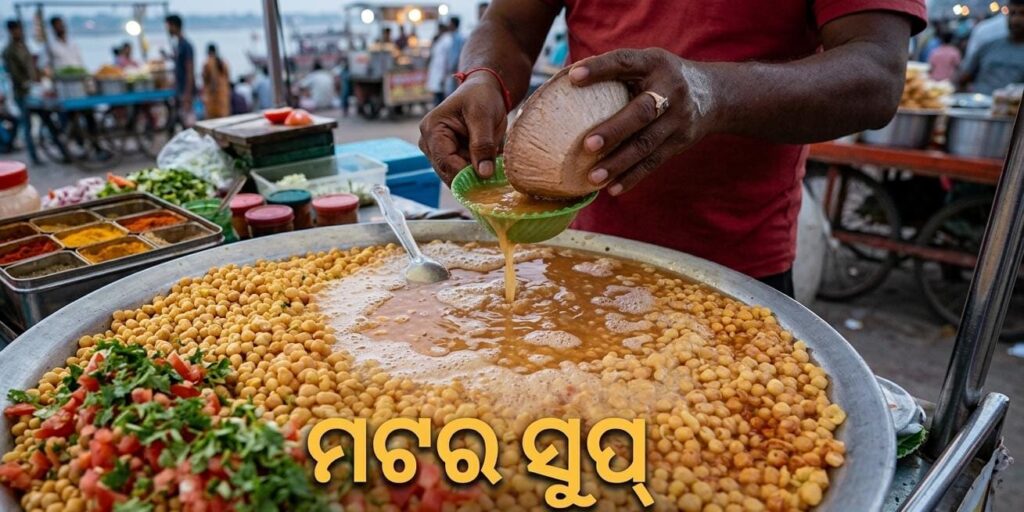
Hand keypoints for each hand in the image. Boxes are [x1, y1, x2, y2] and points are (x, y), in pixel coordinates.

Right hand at [419, 74, 507, 184]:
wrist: (483, 91)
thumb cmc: (481, 97)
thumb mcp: (483, 116)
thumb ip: (483, 144)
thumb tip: (484, 174)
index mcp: (432, 130)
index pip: (445, 162)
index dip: (466, 175)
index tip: (489, 181)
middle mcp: (429, 144)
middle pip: (448, 173)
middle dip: (472, 178)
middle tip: (496, 178)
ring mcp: (437, 153)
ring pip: (456, 177)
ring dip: (475, 177)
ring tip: (494, 167)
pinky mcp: (449, 158)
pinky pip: (462, 174)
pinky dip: (476, 174)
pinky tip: (490, 167)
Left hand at [569, 48, 717, 194]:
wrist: (714, 95)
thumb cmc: (661, 78)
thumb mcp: (647, 64)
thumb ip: (617, 71)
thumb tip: (563, 81)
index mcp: (655, 64)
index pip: (625, 63)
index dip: (600, 68)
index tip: (573, 77)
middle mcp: (670, 90)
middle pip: (642, 112)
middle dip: (615, 130)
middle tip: (588, 146)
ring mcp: (679, 119)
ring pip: (647, 144)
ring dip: (619, 163)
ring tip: (593, 178)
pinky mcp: (680, 142)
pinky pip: (654, 162)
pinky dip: (633, 177)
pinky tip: (613, 188)